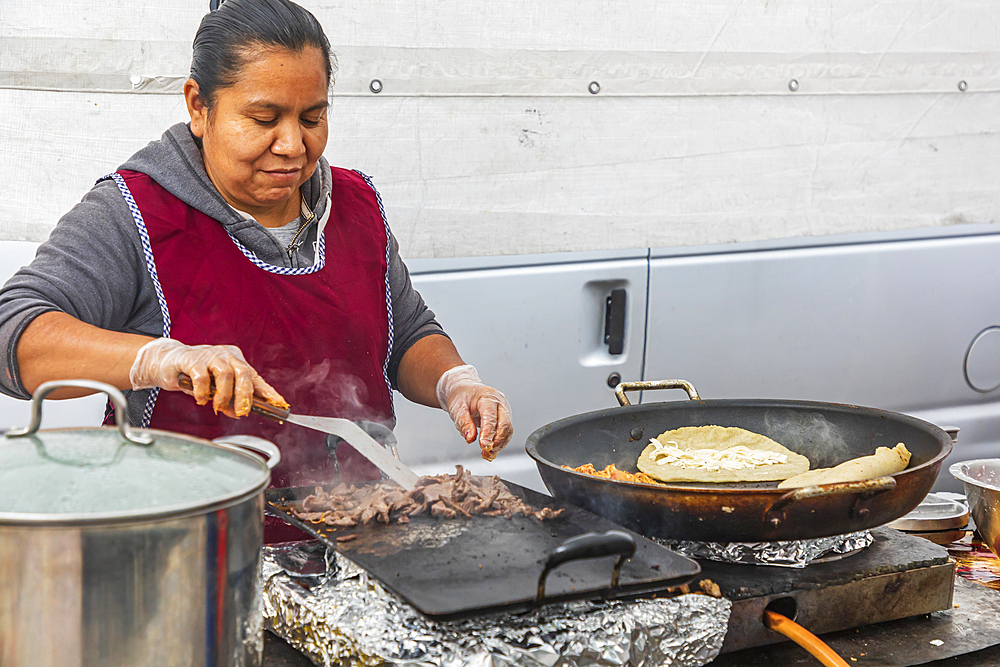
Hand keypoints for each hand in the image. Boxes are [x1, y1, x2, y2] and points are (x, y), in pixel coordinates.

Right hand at [129, 338, 285, 417]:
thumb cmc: (196, 375)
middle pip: (243, 373)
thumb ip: (229, 399)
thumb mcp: (216, 388)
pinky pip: (202, 377)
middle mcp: (226, 355)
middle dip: (245, 395)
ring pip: (225, 375)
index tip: (279, 404)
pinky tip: (200, 400)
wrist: (167, 362)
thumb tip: (238, 413)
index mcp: (236, 360)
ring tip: (218, 407)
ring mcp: (209, 355)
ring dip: (223, 396)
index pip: (256, 377)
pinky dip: (203, 392)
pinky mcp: (192, 359)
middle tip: (243, 412)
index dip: (268, 392)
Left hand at [436, 365, 511, 459]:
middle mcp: (499, 402)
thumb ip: (464, 423)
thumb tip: (470, 438)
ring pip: (507, 430)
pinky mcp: (504, 418)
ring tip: (488, 454)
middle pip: (505, 424)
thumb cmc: (461, 397)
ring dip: (499, 444)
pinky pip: (506, 432)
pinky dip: (500, 443)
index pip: (491, 416)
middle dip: (497, 440)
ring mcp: (504, 410)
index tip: (484, 446)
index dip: (488, 432)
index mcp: (487, 396)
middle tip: (487, 452)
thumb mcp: (457, 408)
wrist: (465, 390)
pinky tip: (491, 450)